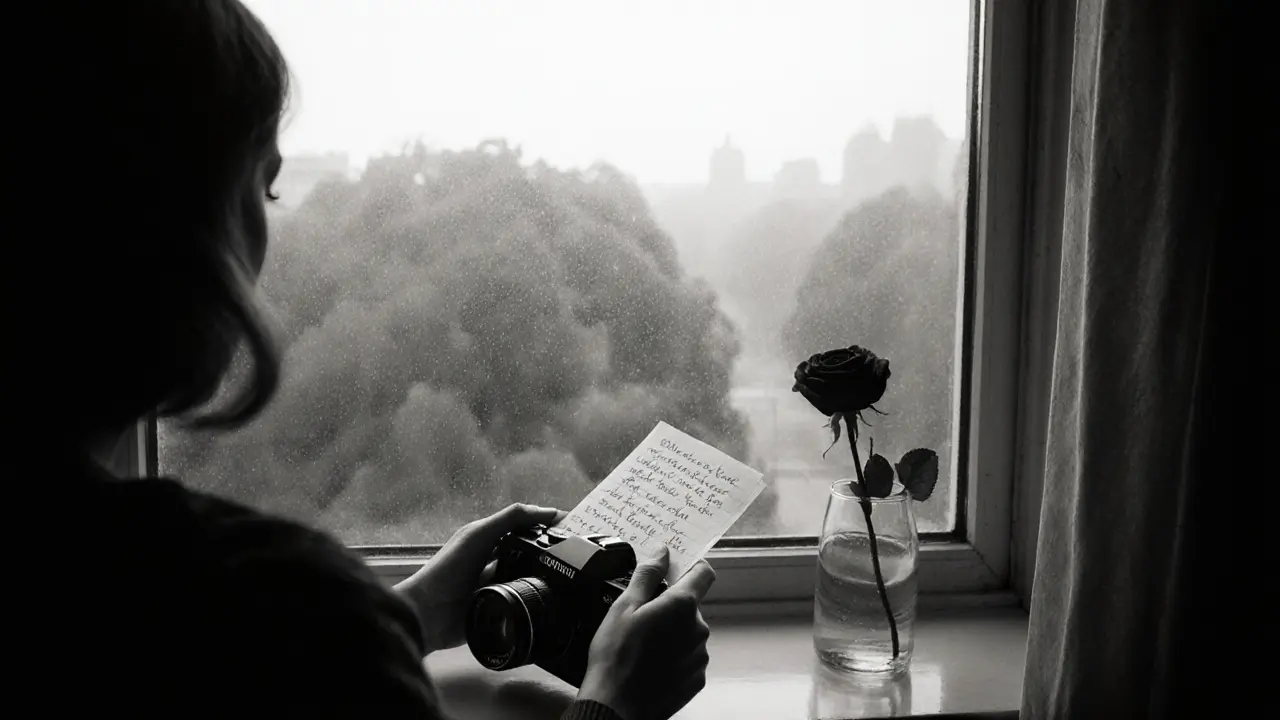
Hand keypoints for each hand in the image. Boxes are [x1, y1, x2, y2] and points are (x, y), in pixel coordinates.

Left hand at [395, 503, 565, 653]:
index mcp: (491, 540)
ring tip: (576, 578)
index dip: (549, 526)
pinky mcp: (501, 610)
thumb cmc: (448, 568)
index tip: (578, 529)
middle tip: (582, 555)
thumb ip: (511, 519)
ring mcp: (499, 586)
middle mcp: (497, 561)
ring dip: (548, 577)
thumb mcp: (480, 535)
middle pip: (533, 552)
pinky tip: (556, 601)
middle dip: (554, 552)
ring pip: (532, 577)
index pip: (527, 528)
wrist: (428, 614)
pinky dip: (538, 600)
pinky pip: (526, 603)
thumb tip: (550, 511)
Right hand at [577, 546, 715, 719]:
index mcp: (682, 606)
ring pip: (689, 632)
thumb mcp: (624, 607)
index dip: (692, 567)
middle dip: (671, 606)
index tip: (676, 569)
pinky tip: (651, 663)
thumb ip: (648, 575)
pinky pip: (689, 656)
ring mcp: (700, 656)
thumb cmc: (616, 657)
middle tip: (642, 617)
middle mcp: (699, 629)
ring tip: (643, 645)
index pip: (704, 573)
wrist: (616, 706)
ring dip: (673, 632)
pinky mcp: (697, 678)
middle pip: (691, 605)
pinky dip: (675, 656)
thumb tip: (663, 552)